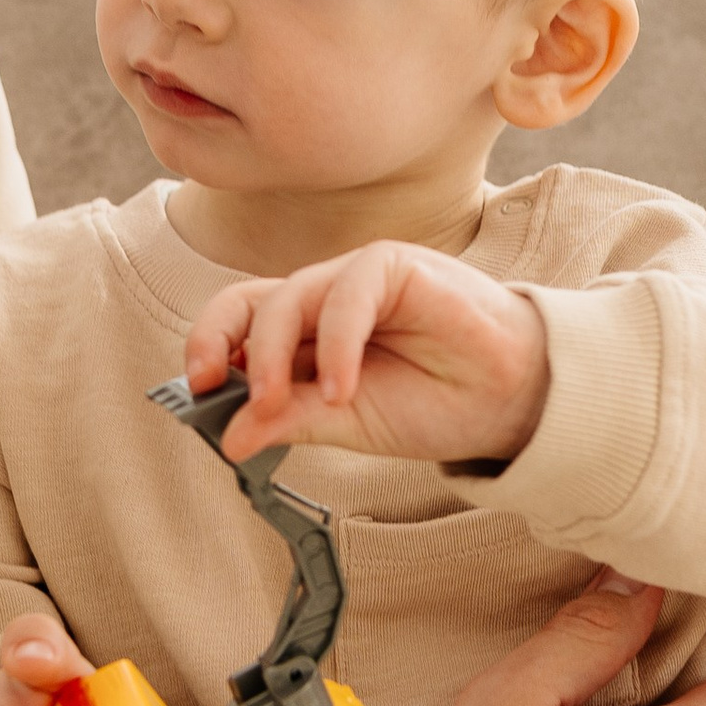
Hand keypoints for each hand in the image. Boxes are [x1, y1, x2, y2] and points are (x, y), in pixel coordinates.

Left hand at [183, 242, 550, 467]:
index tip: (197, 390)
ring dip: (277, 357)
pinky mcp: (396, 266)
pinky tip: (346, 388)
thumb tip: (229, 438)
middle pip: (249, 303)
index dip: (208, 346)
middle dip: (223, 346)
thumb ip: (290, 421)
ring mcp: (357, 279)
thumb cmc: (433, 402)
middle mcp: (323, 299)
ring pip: (290, 297)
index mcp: (305, 333)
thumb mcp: (347, 423)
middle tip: (222, 396)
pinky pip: (348, 293)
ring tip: (285, 406)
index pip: (237, 322)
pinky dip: (337, 344)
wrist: (508, 401)